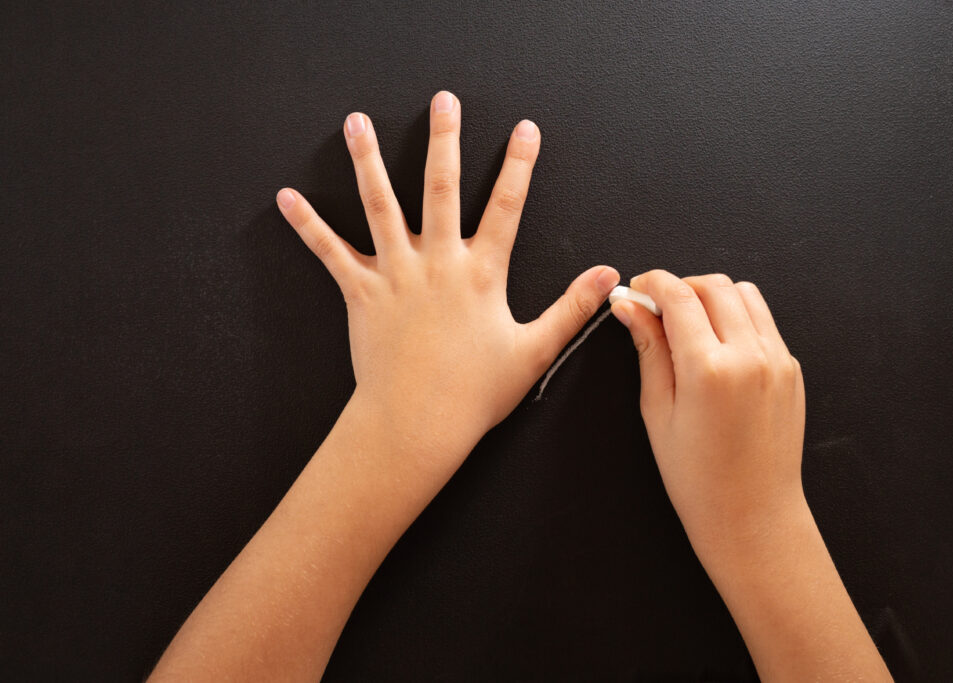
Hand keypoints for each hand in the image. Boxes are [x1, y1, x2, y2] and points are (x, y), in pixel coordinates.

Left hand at [276, 90, 619, 474]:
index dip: (518, 165)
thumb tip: (609, 276)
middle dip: (444, 140)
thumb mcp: (534, 349)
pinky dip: (307, 224)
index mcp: (481, 273)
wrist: (417, 423)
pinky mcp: (361, 293)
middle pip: (441, 188)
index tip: (524, 129)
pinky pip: (329, 252)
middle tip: (443, 100)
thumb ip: (572, 307)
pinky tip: (287, 197)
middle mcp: (437, 262)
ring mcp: (396, 274)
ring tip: (356, 121)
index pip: (506, 207)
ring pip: (379, 205)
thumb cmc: (475, 392)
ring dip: (367, 160)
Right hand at [609, 271, 805, 554]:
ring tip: (690, 326)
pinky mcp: (791, 368)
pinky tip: (717, 347)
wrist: (753, 515)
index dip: (652, 283)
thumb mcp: (658, 412)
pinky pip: (763, 321)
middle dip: (681, 287)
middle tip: (658, 310)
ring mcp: (777, 360)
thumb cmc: (697, 478)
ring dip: (712, 297)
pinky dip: (737, 318)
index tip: (637, 288)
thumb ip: (648, 350)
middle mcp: (749, 356)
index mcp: (709, 369)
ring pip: (744, 293)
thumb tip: (629, 307)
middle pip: (713, 285)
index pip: (678, 295)